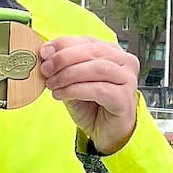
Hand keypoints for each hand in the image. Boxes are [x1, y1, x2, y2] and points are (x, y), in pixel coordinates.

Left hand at [39, 36, 139, 154]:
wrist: (107, 132)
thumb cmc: (93, 105)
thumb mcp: (72, 81)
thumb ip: (62, 66)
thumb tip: (45, 53)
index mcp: (111, 52)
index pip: (86, 40)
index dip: (63, 44)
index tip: (44, 52)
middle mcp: (124, 62)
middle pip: (92, 51)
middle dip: (64, 58)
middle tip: (46, 69)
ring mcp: (127, 79)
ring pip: (96, 68)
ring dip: (68, 74)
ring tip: (52, 84)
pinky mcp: (124, 98)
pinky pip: (98, 89)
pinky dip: (75, 90)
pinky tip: (61, 94)